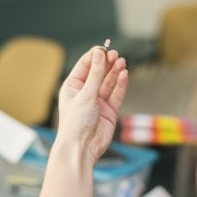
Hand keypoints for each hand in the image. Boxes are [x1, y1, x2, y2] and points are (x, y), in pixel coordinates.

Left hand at [55, 46, 128, 166]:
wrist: (81, 148)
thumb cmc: (75, 123)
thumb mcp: (85, 94)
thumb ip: (95, 74)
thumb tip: (99, 53)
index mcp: (72, 87)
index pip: (85, 66)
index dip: (95, 56)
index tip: (104, 48)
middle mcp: (85, 93)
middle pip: (98, 73)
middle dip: (107, 63)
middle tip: (116, 55)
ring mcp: (98, 102)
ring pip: (109, 83)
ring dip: (115, 72)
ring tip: (122, 62)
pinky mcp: (109, 111)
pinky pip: (116, 94)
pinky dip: (121, 84)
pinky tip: (124, 75)